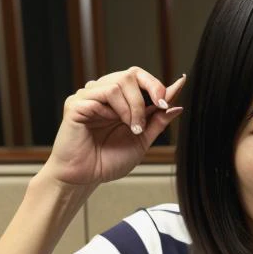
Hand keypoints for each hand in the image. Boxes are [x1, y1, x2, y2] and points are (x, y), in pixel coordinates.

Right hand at [43, 67, 185, 186]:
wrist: (86, 177)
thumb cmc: (108, 161)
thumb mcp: (141, 141)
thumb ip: (157, 122)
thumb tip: (176, 106)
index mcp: (119, 101)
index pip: (140, 79)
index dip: (157, 85)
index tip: (174, 92)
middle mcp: (103, 94)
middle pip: (130, 75)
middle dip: (146, 97)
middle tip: (146, 121)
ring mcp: (88, 97)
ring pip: (116, 84)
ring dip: (132, 108)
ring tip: (132, 128)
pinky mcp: (76, 104)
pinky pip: (99, 95)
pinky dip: (112, 111)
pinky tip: (110, 125)